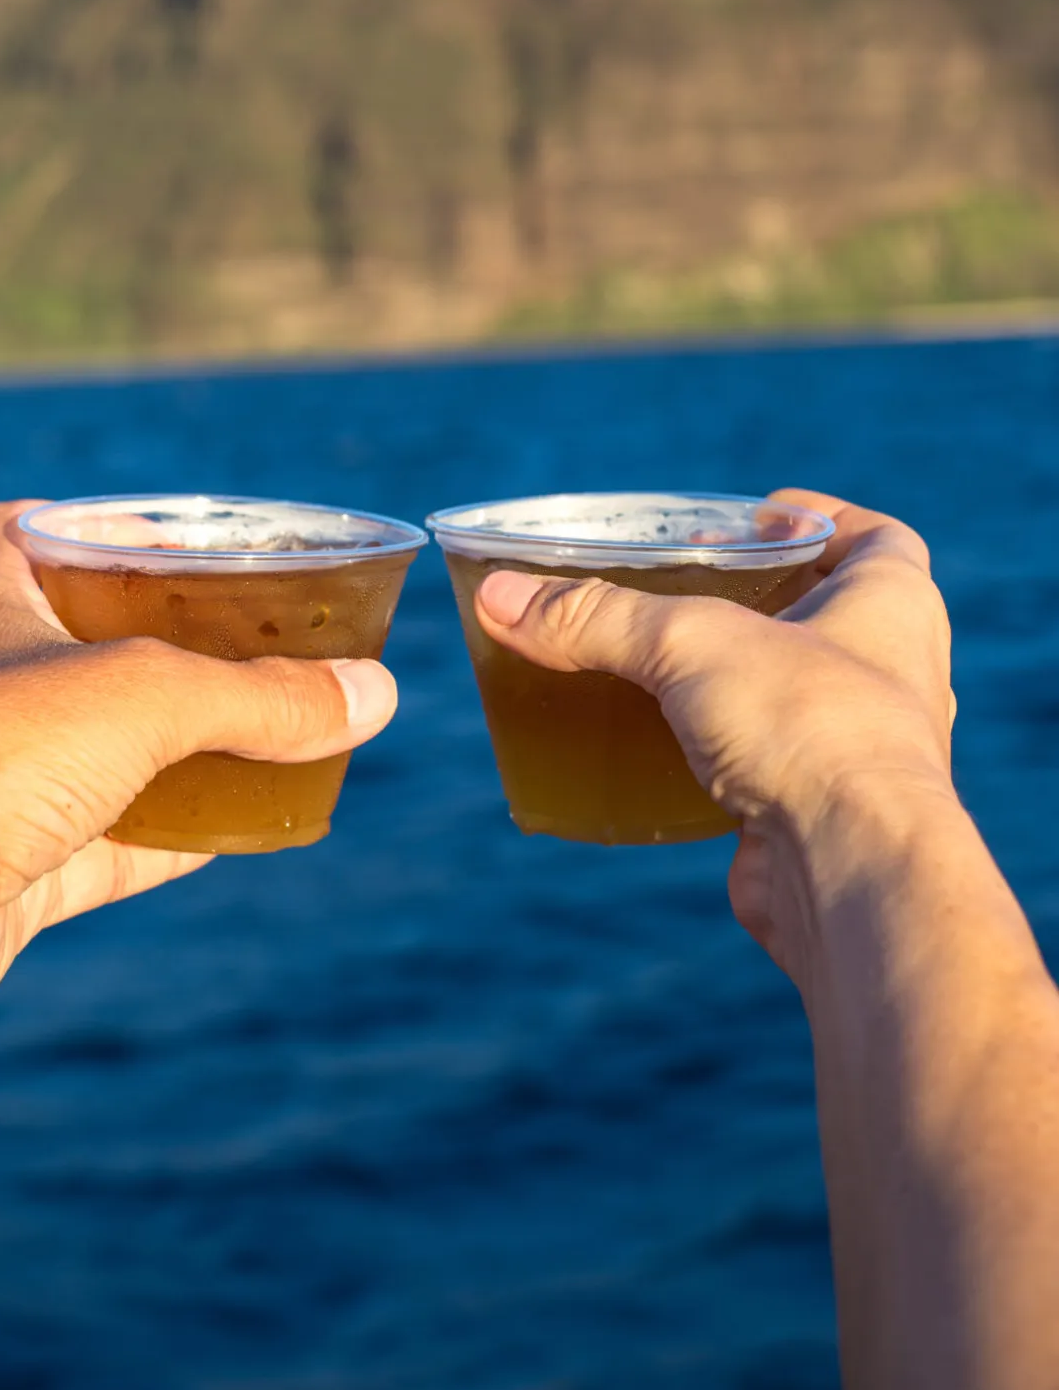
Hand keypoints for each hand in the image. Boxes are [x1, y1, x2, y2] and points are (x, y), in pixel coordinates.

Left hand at [0, 501, 397, 1065]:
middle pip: (83, 645)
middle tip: (257, 639)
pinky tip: (247, 829)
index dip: (101, 526)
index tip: (177, 540)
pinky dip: (178, 836)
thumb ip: (263, 695)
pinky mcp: (9, 866)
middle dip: (169, 646)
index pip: (28, 530)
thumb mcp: (147, 696)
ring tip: (274, 731)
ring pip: (104, 752)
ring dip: (183, 748)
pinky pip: (112, 843)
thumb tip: (376, 694)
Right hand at [474, 490, 954, 989]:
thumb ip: (595, 617)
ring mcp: (856, 747)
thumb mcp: (689, 643)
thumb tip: (499, 596)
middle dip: (757, 600)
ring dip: (731, 680)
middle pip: (821, 615)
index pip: (871, 537)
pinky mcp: (816, 809)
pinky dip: (712, 753)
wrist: (849, 870)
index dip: (817, 520)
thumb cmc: (810, 729)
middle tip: (686, 588)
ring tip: (657, 665)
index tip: (754, 519)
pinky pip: (761, 764)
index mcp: (890, 603)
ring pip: (788, 694)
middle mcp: (889, 671)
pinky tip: (657, 749)